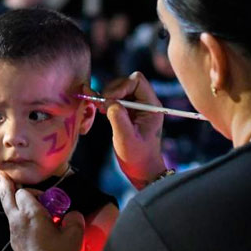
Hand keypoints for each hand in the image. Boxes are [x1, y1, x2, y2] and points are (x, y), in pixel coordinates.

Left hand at [0, 172, 84, 250]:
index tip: (47, 200)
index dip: (34, 191)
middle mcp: (17, 220)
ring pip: (7, 209)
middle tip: (4, 174)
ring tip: (10, 191)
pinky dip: (14, 214)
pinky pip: (11, 222)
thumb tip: (73, 215)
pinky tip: (22, 217)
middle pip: (6, 196)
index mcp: (31, 214)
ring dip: (9, 199)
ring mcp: (13, 233)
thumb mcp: (74, 236)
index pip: (24, 192)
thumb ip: (75, 219)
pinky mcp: (13, 243)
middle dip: (6, 183)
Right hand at [100, 73, 166, 188]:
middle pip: (126, 82)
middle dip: (111, 90)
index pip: (136, 81)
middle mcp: (145, 103)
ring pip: (119, 89)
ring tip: (100, 108)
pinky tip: (100, 111)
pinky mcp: (127, 112)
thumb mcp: (126, 139)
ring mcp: (136, 107)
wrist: (141, 169)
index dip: (120, 86)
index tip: (108, 101)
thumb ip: (119, 119)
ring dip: (107, 96)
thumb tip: (108, 102)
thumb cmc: (137, 157)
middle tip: (100, 105)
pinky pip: (115, 99)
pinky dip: (106, 102)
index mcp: (151, 106)